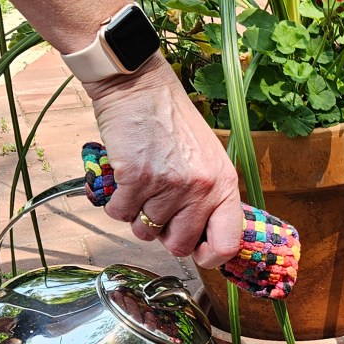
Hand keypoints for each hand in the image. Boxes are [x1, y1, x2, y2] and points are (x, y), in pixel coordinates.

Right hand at [83, 58, 242, 267]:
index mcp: (225, 185)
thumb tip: (202, 239)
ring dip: (137, 215)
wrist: (140, 87)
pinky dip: (116, 203)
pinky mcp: (135, 178)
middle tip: (157, 209)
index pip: (227, 244)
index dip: (209, 256)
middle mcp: (201, 188)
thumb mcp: (207, 159)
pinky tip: (123, 179)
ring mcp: (168, 185)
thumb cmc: (172, 123)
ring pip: (145, 231)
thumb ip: (209, 197)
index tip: (196, 251)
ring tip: (141, 187)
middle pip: (179, 245)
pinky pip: (120, 214)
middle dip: (164, 234)